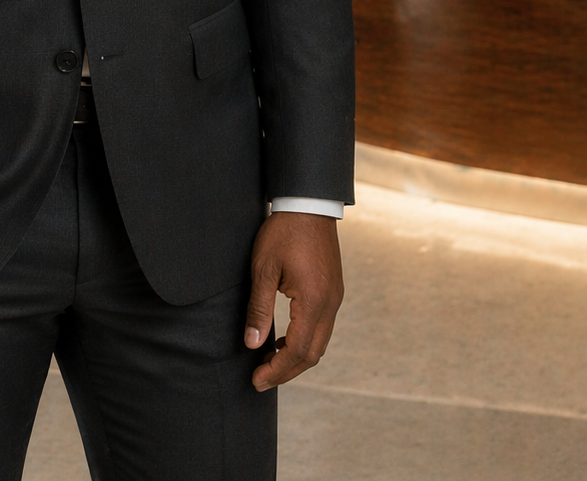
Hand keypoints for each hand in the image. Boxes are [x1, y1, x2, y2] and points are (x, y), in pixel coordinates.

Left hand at [244, 212, 343, 391]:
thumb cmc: (283, 232)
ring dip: (296, 357)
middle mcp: (330, 304)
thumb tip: (252, 344)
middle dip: (287, 371)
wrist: (308, 204)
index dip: (277, 370)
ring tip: (269, 360)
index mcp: (314, 301)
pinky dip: (304, 340)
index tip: (256, 380)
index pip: (297, 351)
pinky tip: (283, 338)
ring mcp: (335, 298)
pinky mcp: (333, 290)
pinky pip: (321, 326)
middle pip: (312, 354)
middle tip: (261, 378)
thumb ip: (259, 309)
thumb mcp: (263, 269)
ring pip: (319, 342)